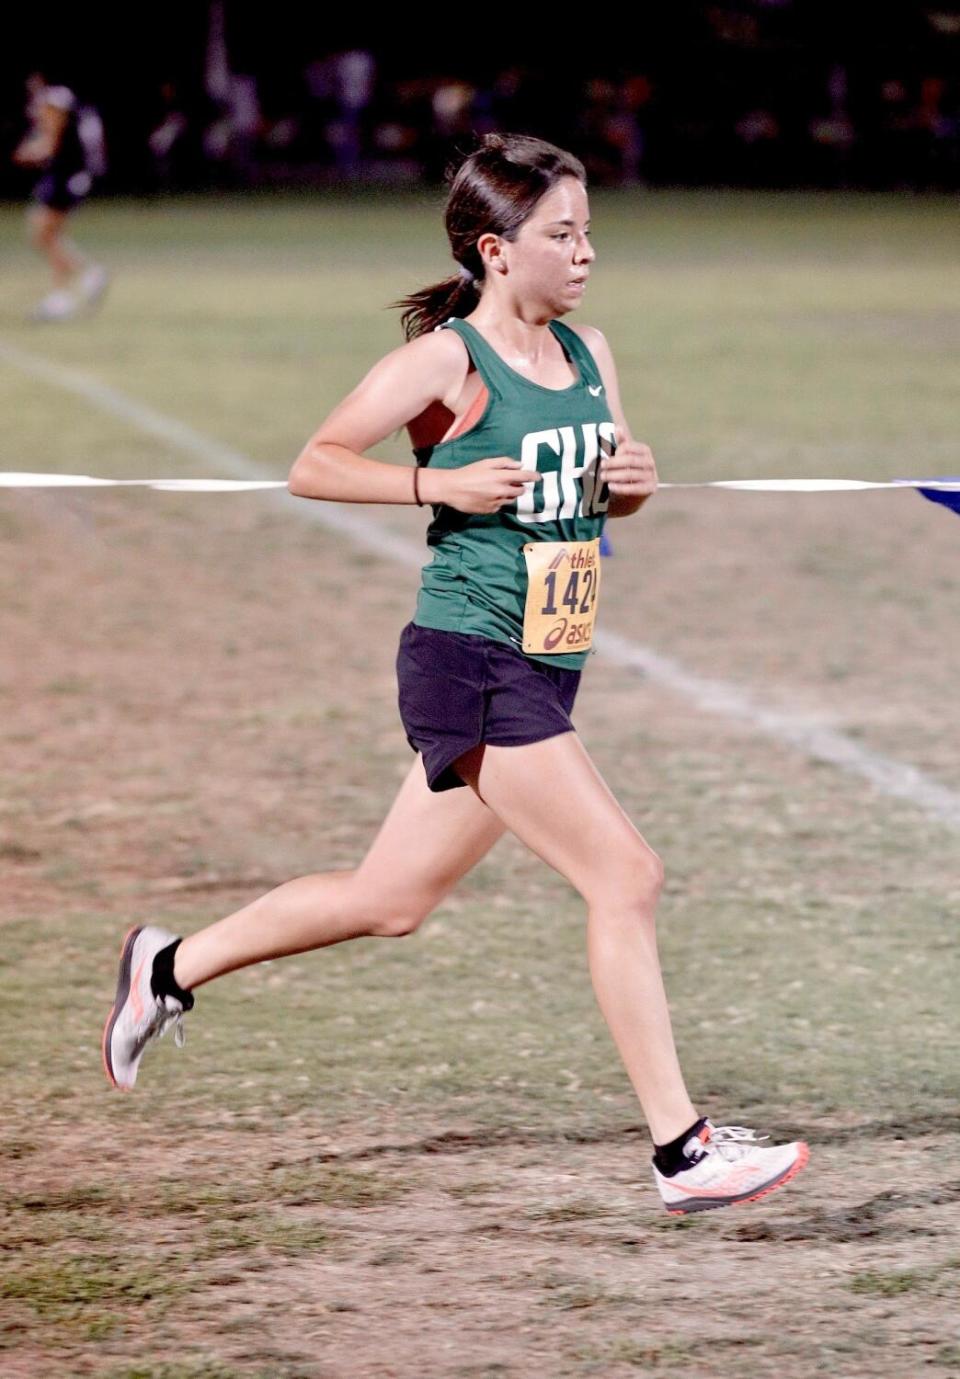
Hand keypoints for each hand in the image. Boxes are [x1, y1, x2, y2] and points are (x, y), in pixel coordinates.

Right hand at [426, 457, 540, 513]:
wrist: (452, 489)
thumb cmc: (468, 473)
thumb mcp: (486, 462)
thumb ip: (504, 463)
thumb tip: (519, 465)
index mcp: (501, 477)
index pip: (524, 477)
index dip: (533, 477)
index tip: (539, 477)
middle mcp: (502, 491)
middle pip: (520, 491)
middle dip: (519, 486)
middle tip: (512, 482)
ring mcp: (497, 502)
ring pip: (511, 499)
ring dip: (509, 494)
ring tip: (497, 489)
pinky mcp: (491, 510)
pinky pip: (500, 506)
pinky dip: (498, 501)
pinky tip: (487, 496)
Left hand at [599, 429, 657, 497]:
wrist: (635, 492)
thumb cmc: (628, 469)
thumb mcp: (624, 455)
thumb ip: (622, 442)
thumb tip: (618, 428)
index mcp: (645, 450)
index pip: (629, 447)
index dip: (617, 452)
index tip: (606, 458)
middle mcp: (650, 462)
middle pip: (630, 460)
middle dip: (614, 463)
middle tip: (602, 466)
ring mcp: (652, 476)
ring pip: (631, 474)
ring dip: (614, 475)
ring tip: (602, 476)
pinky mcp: (650, 488)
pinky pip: (635, 488)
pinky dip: (621, 487)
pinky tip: (610, 486)